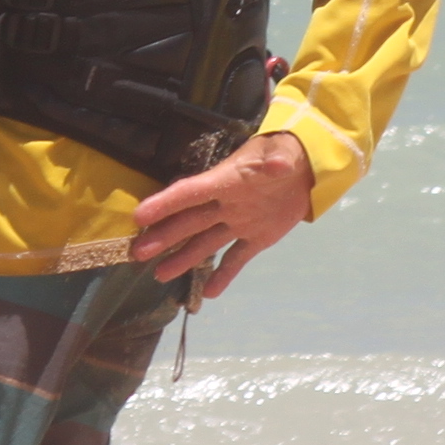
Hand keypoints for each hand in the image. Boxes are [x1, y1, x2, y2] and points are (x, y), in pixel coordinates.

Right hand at [128, 131, 310, 299]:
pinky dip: (224, 275)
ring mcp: (240, 222)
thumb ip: (278, 160)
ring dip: (184, 259)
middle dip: (164, 237)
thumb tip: (279, 165)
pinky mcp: (257, 238)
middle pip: (190, 222)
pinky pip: (236, 258)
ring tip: (160, 275)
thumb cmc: (288, 151)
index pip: (190, 193)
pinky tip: (208, 293)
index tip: (139, 216)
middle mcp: (225, 204)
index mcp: (226, 180)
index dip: (165, 204)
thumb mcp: (283, 151)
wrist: (306, 166)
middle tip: (138, 253)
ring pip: (206, 243)